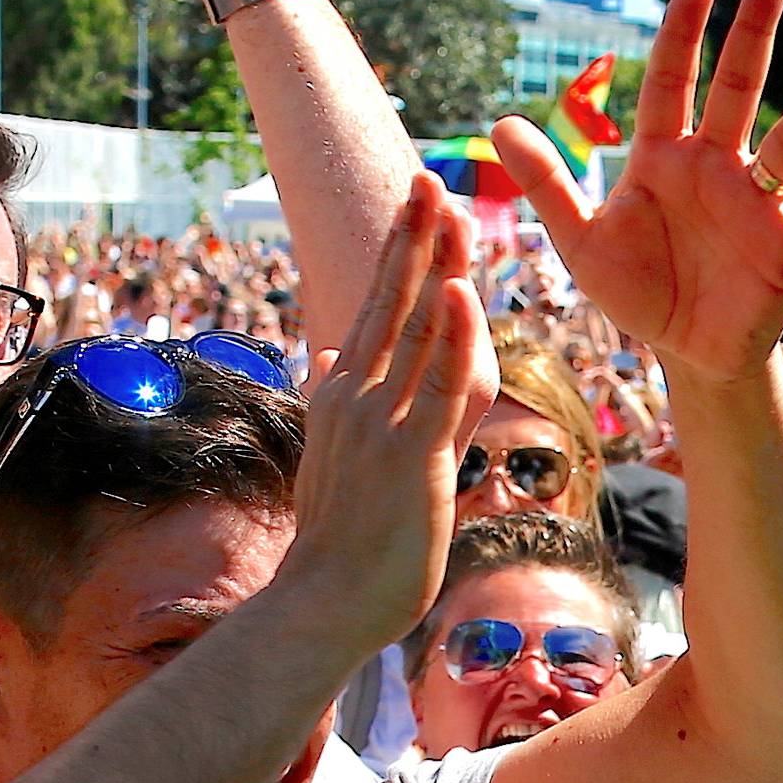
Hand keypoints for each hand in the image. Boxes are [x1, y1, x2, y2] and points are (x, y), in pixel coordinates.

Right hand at [283, 174, 492, 658]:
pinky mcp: (412, 455)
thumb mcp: (333, 456)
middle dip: (411, 238)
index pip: (374, 309)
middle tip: (429, 179)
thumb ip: (338, 400)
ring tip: (449, 208)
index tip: (415, 208)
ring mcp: (380, 422)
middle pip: (389, 301)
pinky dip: (451, 338)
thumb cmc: (337, 543)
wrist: (323, 603)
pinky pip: (438, 386)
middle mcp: (355, 396)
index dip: (397, 257)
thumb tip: (322, 351)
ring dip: (433, 266)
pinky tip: (459, 292)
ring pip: (414, 330)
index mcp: (341, 393)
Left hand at [492, 0, 782, 386]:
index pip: (673, 84)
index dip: (684, 36)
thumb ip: (549, 184)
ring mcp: (756, 206)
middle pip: (739, 92)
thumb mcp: (582, 242)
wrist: (685, 353)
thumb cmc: (638, 290)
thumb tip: (500, 123)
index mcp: (665, 158)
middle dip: (753, 36)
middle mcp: (717, 168)